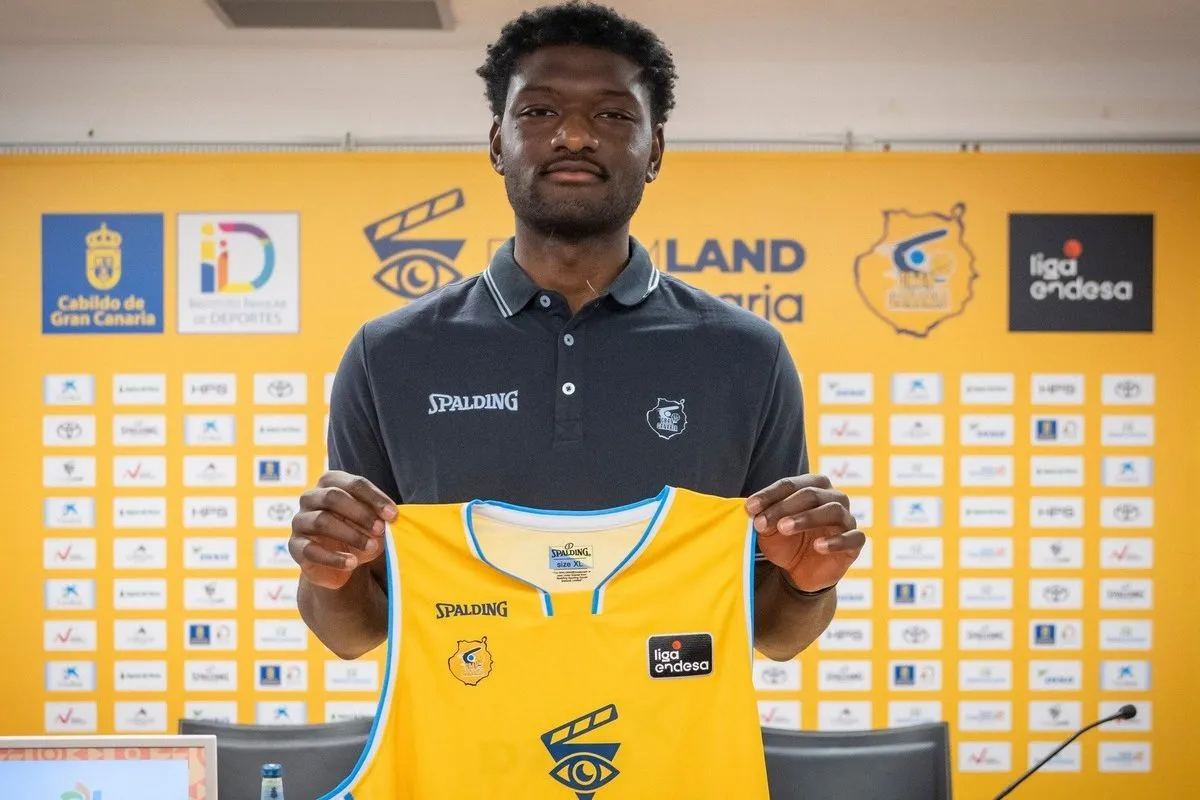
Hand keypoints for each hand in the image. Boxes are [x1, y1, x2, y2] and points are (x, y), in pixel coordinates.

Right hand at [290, 470, 396, 589]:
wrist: (339, 563)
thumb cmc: (358, 533)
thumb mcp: (372, 524)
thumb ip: (380, 518)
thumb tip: (390, 517)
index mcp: (331, 483)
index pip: (354, 483)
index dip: (375, 498)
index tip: (393, 514)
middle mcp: (311, 497)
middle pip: (332, 497)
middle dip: (360, 513)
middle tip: (380, 529)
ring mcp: (300, 520)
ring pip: (321, 521)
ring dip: (351, 535)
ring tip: (371, 547)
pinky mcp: (295, 546)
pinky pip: (311, 550)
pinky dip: (334, 558)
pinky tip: (352, 563)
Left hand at [745, 474, 865, 592]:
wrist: (799, 570)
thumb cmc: (785, 541)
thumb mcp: (768, 530)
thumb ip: (763, 518)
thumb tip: (754, 511)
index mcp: (812, 486)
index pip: (790, 484)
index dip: (769, 495)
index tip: (749, 508)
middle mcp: (833, 498)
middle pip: (811, 494)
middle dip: (784, 507)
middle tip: (763, 522)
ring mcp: (846, 519)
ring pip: (833, 510)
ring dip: (807, 518)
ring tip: (784, 528)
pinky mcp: (854, 543)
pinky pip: (853, 537)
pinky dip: (836, 541)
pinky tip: (819, 546)